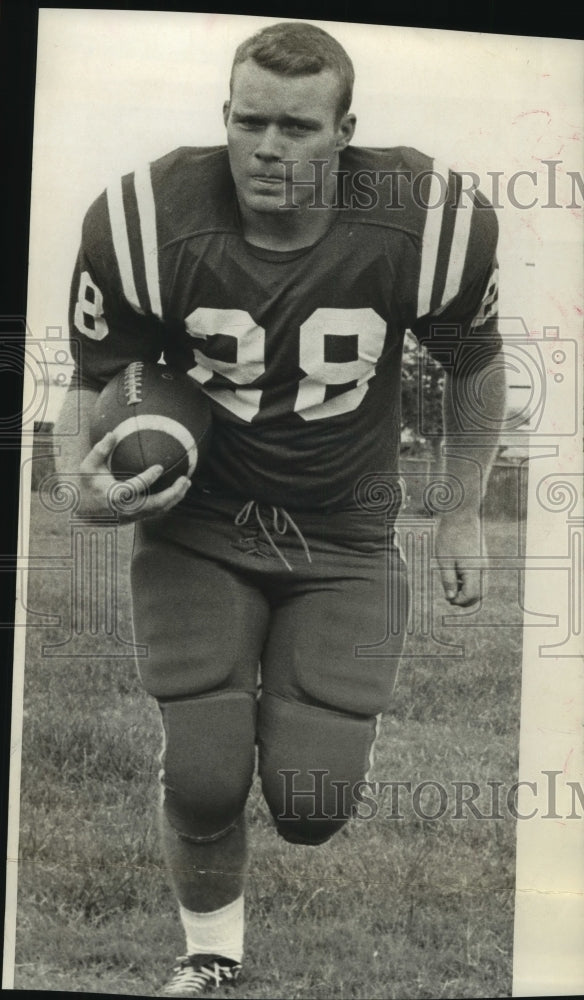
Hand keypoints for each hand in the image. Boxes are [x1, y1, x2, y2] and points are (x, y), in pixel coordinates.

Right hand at [77, 432, 191, 522]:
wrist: (86, 512)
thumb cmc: (89, 485)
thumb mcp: (88, 467)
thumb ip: (99, 451)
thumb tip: (111, 433)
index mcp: (114, 495)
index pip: (134, 488)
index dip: (148, 479)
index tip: (160, 467)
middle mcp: (126, 508)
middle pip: (154, 504)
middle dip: (172, 493)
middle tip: (185, 479)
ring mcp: (134, 515)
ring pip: (159, 509)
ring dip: (176, 497)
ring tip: (186, 482)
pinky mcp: (138, 517)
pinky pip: (159, 511)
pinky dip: (171, 501)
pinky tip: (179, 489)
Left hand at [435, 512, 485, 606]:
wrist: (462, 515)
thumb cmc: (450, 536)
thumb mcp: (444, 561)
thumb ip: (448, 580)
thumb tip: (451, 598)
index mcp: (474, 570)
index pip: (471, 596)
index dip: (459, 601)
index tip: (447, 598)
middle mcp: (483, 568)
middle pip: (479, 594)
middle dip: (465, 599)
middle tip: (449, 595)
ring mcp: (485, 563)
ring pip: (481, 587)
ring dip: (468, 591)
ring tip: (453, 584)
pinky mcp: (482, 558)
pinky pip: (480, 577)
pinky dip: (471, 582)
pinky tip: (458, 575)